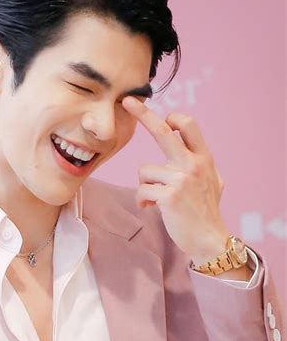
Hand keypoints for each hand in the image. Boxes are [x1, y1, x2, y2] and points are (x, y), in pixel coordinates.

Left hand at [122, 96, 229, 261]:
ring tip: (156, 200)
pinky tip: (152, 208)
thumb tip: (185, 147)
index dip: (173, 117)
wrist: (209, 239)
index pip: (188, 126)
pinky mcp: (169, 196)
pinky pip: (142, 191)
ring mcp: (181, 179)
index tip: (162, 115)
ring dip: (145, 187)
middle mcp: (193, 164)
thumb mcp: (212, 181)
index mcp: (203, 158)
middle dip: (144, 114)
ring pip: (144, 172)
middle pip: (163, 132)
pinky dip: (143, 201)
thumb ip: (198, 163)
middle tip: (128, 101)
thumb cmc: (206, 212)